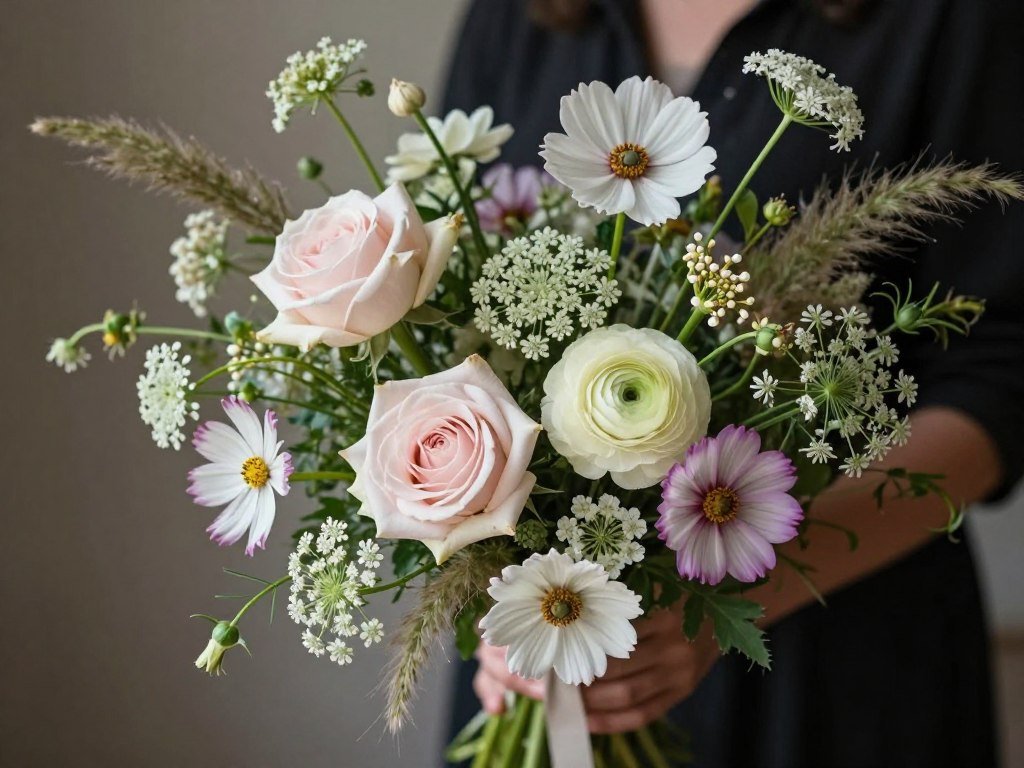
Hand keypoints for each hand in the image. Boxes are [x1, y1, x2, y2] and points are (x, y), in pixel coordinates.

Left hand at [472, 602, 718, 730]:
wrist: (727, 603)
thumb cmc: (675, 585)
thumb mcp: (648, 579)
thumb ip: (612, 592)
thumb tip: (555, 599)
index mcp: (657, 611)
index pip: (602, 634)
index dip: (567, 643)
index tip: (538, 648)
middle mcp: (670, 643)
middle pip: (611, 670)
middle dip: (571, 678)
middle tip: (537, 678)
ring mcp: (678, 671)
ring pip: (624, 695)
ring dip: (587, 703)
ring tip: (555, 700)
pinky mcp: (682, 691)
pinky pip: (643, 714)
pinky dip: (612, 721)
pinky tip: (586, 721)